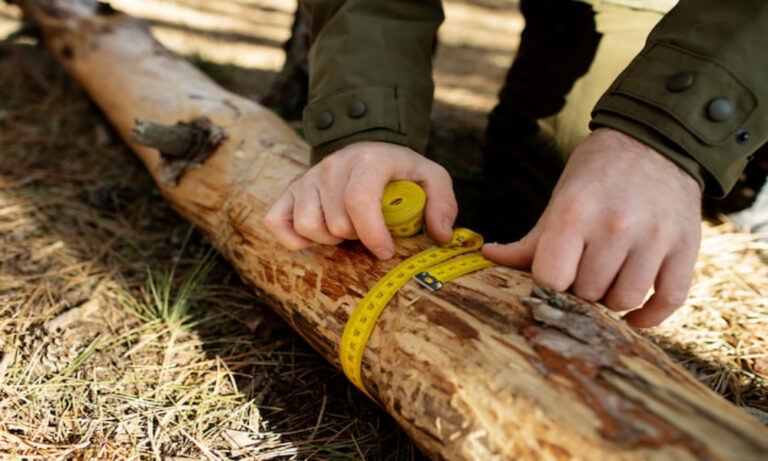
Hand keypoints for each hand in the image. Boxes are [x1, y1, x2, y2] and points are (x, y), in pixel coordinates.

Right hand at [264, 141, 457, 258]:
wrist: (368, 148)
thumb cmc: (400, 170)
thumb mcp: (431, 177)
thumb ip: (443, 203)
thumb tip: (440, 235)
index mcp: (369, 160)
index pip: (360, 201)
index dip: (372, 234)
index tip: (385, 251)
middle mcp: (333, 166)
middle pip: (336, 222)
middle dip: (356, 237)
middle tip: (368, 230)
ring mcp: (308, 178)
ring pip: (308, 226)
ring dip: (329, 238)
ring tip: (346, 229)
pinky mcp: (291, 190)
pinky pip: (277, 223)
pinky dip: (294, 238)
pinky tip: (317, 235)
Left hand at [483, 127, 701, 326]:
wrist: (654, 141)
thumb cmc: (596, 174)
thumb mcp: (560, 201)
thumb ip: (529, 240)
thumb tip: (487, 258)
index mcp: (575, 213)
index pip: (551, 279)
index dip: (549, 283)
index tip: (554, 273)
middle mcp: (615, 225)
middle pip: (588, 292)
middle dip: (581, 289)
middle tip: (584, 270)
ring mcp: (654, 237)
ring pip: (624, 300)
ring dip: (611, 299)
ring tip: (608, 279)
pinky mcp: (686, 246)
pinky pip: (669, 300)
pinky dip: (649, 315)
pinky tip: (633, 314)